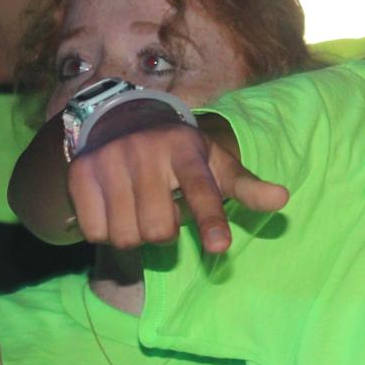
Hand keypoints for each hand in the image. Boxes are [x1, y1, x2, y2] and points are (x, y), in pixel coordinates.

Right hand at [68, 111, 287, 253]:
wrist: (121, 119)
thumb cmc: (178, 151)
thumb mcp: (214, 162)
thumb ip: (246, 186)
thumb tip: (282, 199)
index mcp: (187, 148)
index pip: (202, 190)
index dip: (210, 220)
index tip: (219, 246)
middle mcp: (146, 150)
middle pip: (159, 230)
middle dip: (164, 231)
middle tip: (163, 209)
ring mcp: (110, 159)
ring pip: (125, 236)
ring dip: (135, 233)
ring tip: (139, 207)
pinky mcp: (81, 172)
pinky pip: (94, 232)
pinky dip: (105, 231)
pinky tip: (114, 207)